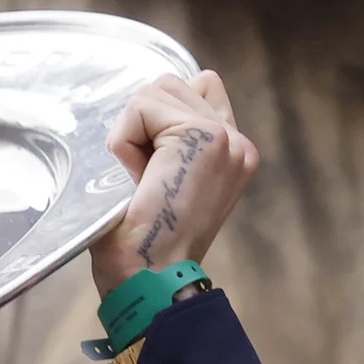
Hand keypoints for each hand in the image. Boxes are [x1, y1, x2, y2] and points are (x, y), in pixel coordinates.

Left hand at [88, 69, 259, 299]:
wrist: (150, 280)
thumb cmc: (144, 248)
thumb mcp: (166, 184)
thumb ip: (172, 143)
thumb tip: (147, 104)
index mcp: (235, 154)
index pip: (199, 87)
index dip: (160, 118)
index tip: (152, 172)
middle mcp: (238, 143)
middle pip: (173, 83)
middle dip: (144, 123)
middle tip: (145, 178)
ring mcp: (226, 137)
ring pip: (157, 90)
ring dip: (133, 131)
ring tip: (142, 178)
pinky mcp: (204, 136)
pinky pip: (142, 106)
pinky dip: (125, 139)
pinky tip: (136, 177)